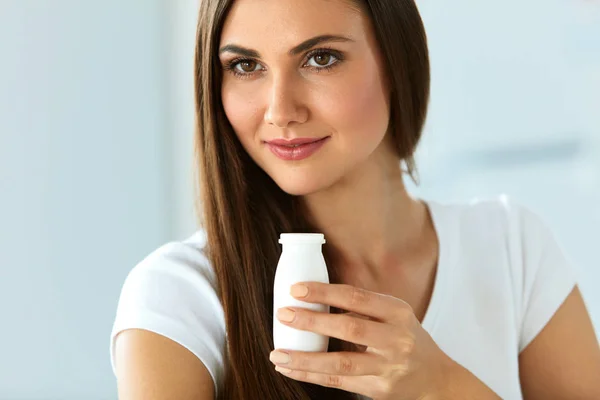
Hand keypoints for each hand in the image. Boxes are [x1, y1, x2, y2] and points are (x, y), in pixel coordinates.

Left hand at [269, 282, 452, 399]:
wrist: (435, 377)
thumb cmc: (405, 338)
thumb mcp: (394, 314)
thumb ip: (363, 306)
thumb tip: (314, 294)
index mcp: (397, 312)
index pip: (358, 297)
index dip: (326, 292)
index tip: (298, 289)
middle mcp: (396, 339)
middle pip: (350, 328)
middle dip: (313, 322)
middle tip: (284, 314)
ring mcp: (388, 367)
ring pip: (342, 363)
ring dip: (306, 359)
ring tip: (278, 353)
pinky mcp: (379, 389)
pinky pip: (339, 383)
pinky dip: (311, 375)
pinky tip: (290, 369)